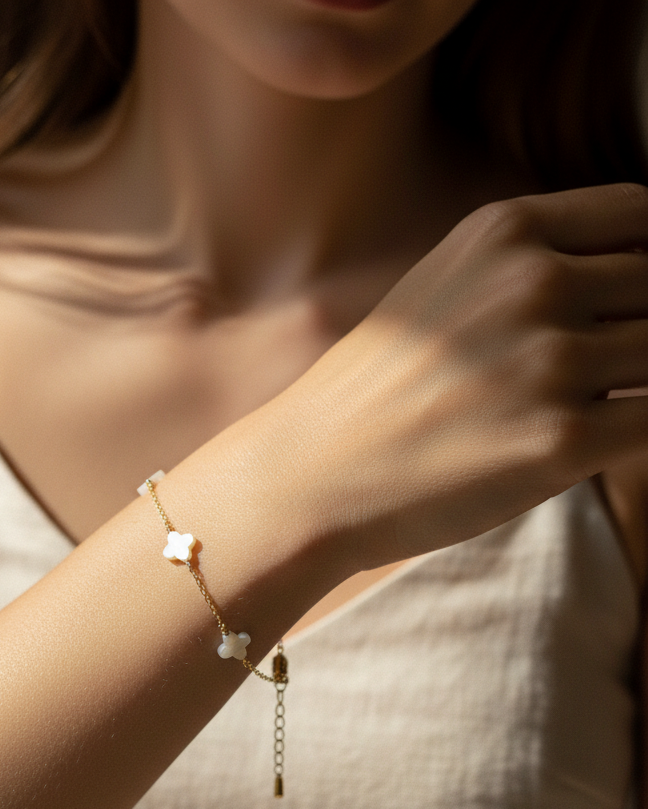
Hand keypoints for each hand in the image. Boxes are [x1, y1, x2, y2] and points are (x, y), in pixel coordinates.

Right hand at [285, 182, 647, 565]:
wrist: (313, 471)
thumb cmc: (375, 390)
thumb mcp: (442, 287)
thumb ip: (529, 267)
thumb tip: (636, 276)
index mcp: (504, 232)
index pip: (642, 216)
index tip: (626, 304)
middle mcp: (534, 282)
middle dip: (637, 330)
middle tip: (584, 372)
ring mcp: (551, 361)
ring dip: (633, 384)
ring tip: (570, 410)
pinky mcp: (563, 440)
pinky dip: (633, 431)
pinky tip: (577, 446)